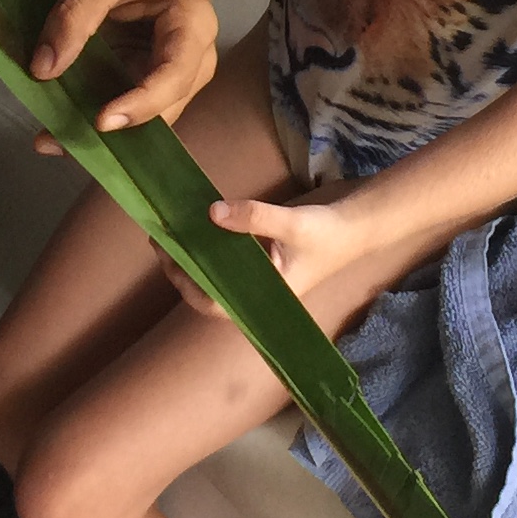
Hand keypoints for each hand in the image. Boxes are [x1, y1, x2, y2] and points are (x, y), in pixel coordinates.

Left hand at [24, 0, 214, 140]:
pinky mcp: (151, 79)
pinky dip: (94, 115)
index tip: (101, 121)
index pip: (174, 75)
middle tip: (55, 142)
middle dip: (111, 132)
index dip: (141, 104)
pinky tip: (58, 126)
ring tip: (49, 139)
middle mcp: (194, 60)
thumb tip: (43, 69)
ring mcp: (175, 75)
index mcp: (193, 26)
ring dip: (98, 133)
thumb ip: (74, 16)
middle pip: (162, 109)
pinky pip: (127, 106)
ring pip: (144, 118)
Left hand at [171, 195, 371, 317]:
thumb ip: (254, 217)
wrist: (356, 226)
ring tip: (171, 229)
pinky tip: (198, 223)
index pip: (214, 305)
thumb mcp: (291, 224)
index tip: (169, 259)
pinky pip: (227, 256)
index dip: (187, 285)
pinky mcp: (261, 259)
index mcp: (264, 296)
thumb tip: (211, 212)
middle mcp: (256, 291)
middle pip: (209, 287)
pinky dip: (210, 242)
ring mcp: (258, 276)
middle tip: (160, 237)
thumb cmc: (328, 234)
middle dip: (182, 266)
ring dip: (193, 254)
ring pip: (215, 271)